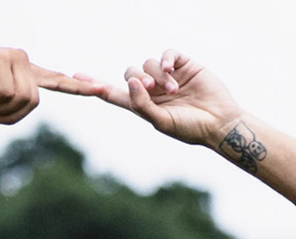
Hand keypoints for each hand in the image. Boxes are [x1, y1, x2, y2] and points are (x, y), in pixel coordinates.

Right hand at [0, 41, 97, 125]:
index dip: (78, 87)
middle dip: (11, 115)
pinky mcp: (3, 58)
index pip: (56, 81)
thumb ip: (13, 106)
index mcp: (25, 74)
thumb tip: (25, 103)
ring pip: (23, 98)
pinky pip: (7, 92)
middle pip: (34, 102)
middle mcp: (25, 63)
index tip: (101, 89)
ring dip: (0, 106)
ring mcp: (16, 58)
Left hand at [78, 50, 244, 149]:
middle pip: (131, 73)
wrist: (220, 123)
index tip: (75, 78)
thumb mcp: (162, 122)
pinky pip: (167, 53)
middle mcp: (152, 89)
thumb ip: (142, 105)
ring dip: (158, 75)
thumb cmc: (190, 128)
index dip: (96, 86)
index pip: (113, 93)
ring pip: (148, 63)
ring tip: (174, 89)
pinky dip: (166, 59)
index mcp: (143, 105)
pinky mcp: (182, 65)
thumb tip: (131, 82)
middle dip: (138, 79)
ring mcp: (167, 76)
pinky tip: (173, 71)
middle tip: (152, 88)